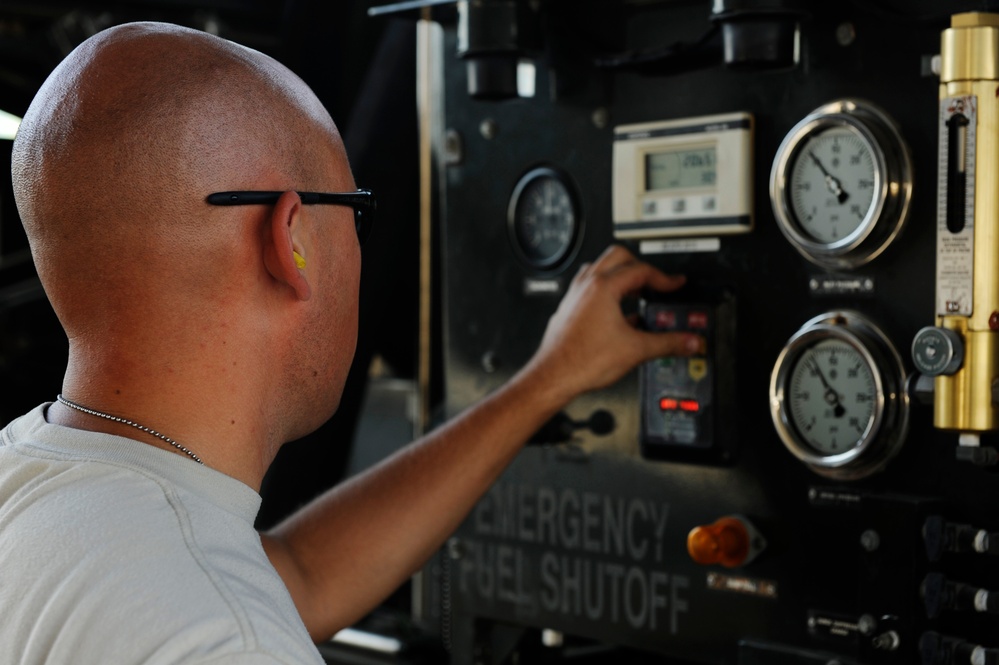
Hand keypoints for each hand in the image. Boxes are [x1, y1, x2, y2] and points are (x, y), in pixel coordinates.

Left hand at [525, 245, 705, 401]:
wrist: (554, 376)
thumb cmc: (582, 361)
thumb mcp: (636, 350)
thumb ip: (667, 343)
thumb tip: (688, 341)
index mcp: (603, 287)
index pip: (640, 270)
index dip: (663, 277)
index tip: (674, 284)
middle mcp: (586, 286)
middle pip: (617, 257)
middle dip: (640, 267)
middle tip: (655, 282)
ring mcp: (575, 296)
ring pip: (600, 270)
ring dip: (620, 276)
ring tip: (636, 291)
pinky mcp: (569, 308)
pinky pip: (589, 288)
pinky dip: (606, 292)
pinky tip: (616, 313)